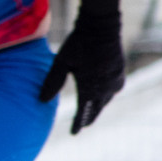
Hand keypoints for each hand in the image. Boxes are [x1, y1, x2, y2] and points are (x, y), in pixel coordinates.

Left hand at [37, 12, 124, 133]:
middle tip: (82, 126)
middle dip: (89, 118)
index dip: (78, 123)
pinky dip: (105, 96)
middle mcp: (106, 87)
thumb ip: (52, 83)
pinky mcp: (120, 73)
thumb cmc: (77, 44)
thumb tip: (41, 101)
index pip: (83, 112)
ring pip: (106, 100)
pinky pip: (113, 90)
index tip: (74, 133)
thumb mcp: (61, 63)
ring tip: (91, 113)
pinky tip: (102, 96)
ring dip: (98, 107)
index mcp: (90, 87)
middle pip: (97, 109)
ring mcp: (115, 80)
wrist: (101, 26)